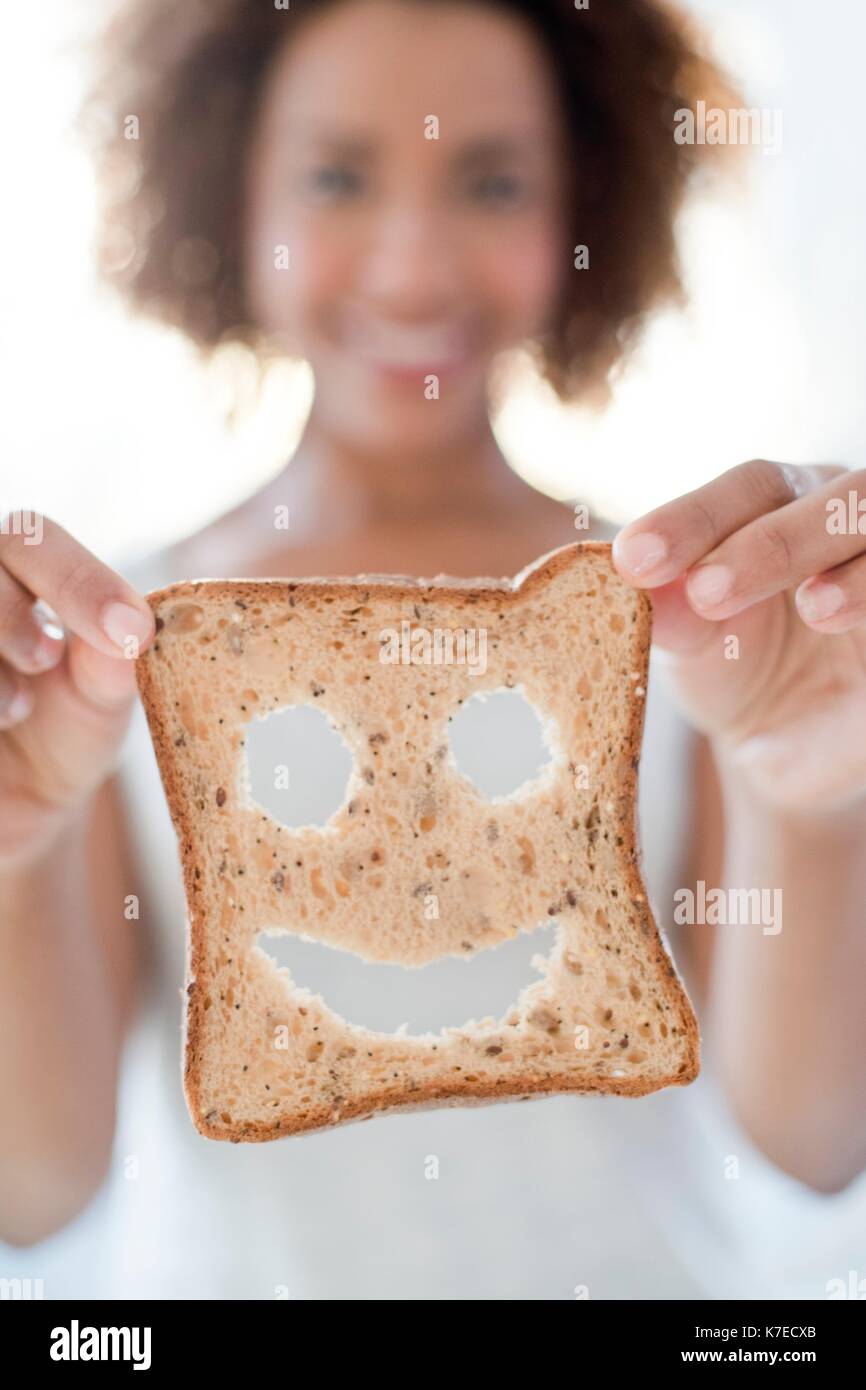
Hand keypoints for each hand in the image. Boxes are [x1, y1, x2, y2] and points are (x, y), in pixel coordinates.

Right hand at [0, 512, 154, 864]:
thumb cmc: (61, 734)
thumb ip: (112, 661)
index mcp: (22, 567)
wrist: (16, 802)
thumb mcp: (99, 702)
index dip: (78, 580)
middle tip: (42, 662)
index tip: (125, 634)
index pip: (34, 538)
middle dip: (6, 613)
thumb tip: (132, 626)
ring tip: (13, 712)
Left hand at [612, 460, 865, 815]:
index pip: (748, 489)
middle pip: (830, 499)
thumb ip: (674, 614)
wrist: (793, 746)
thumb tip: (636, 581)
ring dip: (853, 573)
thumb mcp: (694, 649)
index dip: (693, 518)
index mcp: (781, 504)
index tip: (635, 560)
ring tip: (812, 611)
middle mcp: (844, 518)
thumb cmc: (737, 671)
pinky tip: (842, 619)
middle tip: (708, 593)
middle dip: (773, 543)